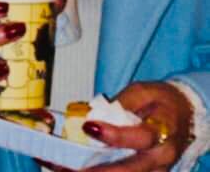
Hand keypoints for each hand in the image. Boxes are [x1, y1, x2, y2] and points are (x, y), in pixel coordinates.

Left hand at [76, 82, 193, 171]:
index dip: (113, 135)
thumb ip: (121, 103)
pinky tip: (79, 169)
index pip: (139, 137)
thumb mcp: (142, 91)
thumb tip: (95, 115)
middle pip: (130, 169)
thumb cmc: (161, 101)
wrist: (185, 114)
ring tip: (69, 169)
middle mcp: (161, 157)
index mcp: (163, 130)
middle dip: (99, 169)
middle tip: (71, 165)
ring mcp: (157, 171)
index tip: (88, 127)